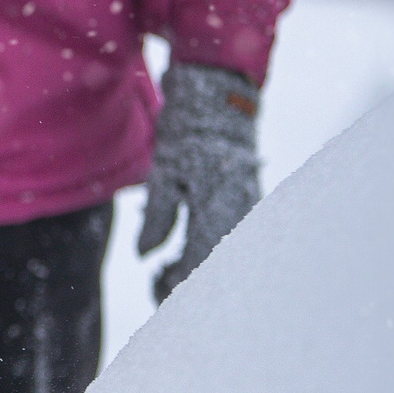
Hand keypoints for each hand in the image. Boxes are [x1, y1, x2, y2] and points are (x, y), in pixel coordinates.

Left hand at [137, 59, 261, 302]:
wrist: (221, 105)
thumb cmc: (189, 137)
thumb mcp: (165, 175)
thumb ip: (158, 219)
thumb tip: (147, 257)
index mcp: (221, 216)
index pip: (200, 270)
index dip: (176, 287)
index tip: (155, 282)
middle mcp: (240, 221)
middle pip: (216, 272)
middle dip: (185, 284)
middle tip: (158, 280)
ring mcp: (246, 215)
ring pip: (222, 260)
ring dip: (194, 270)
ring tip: (164, 269)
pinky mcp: (245, 208)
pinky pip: (227, 243)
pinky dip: (205, 255)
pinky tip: (180, 252)